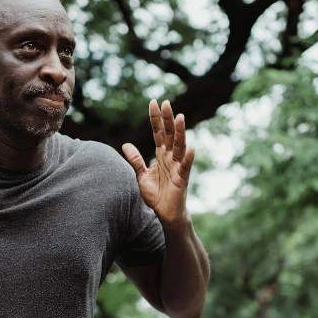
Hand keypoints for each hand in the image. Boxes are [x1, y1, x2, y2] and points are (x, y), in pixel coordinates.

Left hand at [122, 99, 195, 226]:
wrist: (166, 215)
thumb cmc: (156, 196)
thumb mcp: (142, 176)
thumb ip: (136, 160)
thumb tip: (125, 144)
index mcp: (161, 155)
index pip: (158, 132)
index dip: (155, 118)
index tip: (153, 102)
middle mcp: (170, 158)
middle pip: (169, 134)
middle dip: (167, 118)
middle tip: (166, 102)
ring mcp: (178, 167)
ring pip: (179, 146)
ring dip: (180, 132)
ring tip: (180, 117)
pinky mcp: (182, 179)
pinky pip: (186, 167)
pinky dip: (188, 158)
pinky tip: (192, 148)